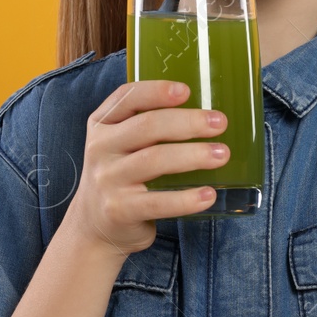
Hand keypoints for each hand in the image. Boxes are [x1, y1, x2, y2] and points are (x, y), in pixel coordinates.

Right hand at [61, 80, 229, 257]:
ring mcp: (108, 180)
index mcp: (102, 124)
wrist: (94, 225)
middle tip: (220, 123)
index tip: (187, 91)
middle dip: (188, 122)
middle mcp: (100, 148)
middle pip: (147, 126)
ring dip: (193, 155)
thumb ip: (148, 126)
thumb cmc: (121, 176)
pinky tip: (208, 195)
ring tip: (221, 154)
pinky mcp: (118, 210)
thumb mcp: (121, 144)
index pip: (127, 97)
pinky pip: (157, 202)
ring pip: (154, 160)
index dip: (157, 91)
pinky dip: (186, 199)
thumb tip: (206, 114)